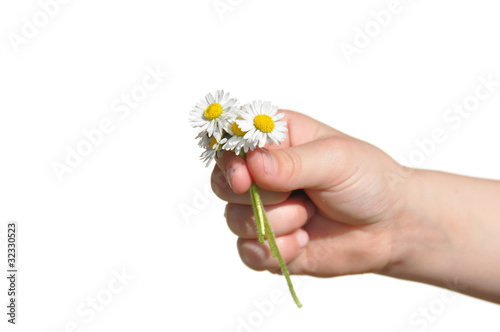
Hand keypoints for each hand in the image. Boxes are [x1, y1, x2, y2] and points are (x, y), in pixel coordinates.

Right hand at [211, 110, 406, 276]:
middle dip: (258, 197)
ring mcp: (263, 209)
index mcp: (275, 140)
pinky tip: (303, 242)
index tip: (244, 179)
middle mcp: (261, 173)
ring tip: (308, 216)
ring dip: (276, 224)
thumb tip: (252, 164)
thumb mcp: (335, 160)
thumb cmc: (367, 180)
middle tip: (294, 195)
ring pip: (234, 220)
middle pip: (223, 184)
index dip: (230, 162)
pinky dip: (276, 251)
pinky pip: (248, 252)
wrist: (389, 227)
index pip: (231, 144)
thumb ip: (292, 162)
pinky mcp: (268, 242)